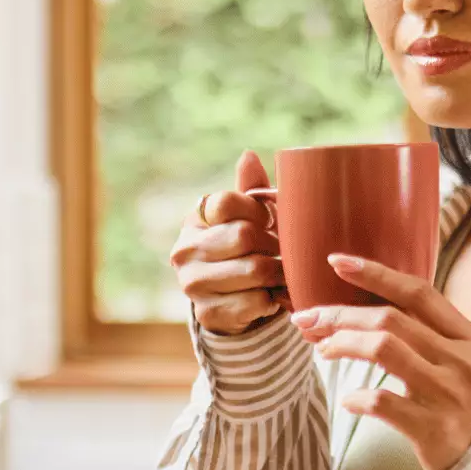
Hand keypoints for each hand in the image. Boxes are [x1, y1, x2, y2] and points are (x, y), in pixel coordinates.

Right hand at [169, 150, 288, 335]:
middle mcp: (185, 250)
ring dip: (279, 274)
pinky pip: (256, 301)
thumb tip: (249, 156)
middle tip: (285, 252)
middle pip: (245, 236)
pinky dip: (273, 300)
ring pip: (254, 270)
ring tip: (284, 274)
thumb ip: (250, 189)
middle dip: (274, 245)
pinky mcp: (207, 314)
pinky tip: (273, 296)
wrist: (230, 304)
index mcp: (195, 220)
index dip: (258, 211)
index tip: (269, 222)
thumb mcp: (248, 218)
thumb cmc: (245, 251)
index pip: (228, 202)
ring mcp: (193, 284)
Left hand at [290, 254, 470, 469]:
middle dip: (341, 314)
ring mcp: (448, 395)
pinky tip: (348, 401)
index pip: (419, 292)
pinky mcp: (433, 429)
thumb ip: (427, 338)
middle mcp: (461, 361)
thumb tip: (363, 312)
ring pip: (383, 349)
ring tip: (323, 350)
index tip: (337, 262)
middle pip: (391, 319)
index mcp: (470, 339)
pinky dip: (356, 398)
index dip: (376, 273)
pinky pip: (381, 402)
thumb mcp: (464, 366)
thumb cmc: (469, 413)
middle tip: (309, 318)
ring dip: (344, 344)